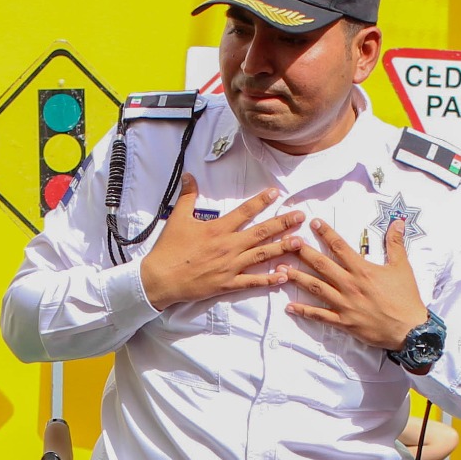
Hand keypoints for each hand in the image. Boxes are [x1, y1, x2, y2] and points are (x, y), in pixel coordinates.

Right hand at [138, 178, 302, 310]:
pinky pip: (252, 282)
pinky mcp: (227, 284)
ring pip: (261, 255)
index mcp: (218, 229)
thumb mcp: (177, 218)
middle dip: (283, 223)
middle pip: (261, 232)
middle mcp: (228, 246)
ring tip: (299, 242)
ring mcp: (230, 266)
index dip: (261, 201)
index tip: (276, 193)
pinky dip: (268, 280)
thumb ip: (187, 196)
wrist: (160, 279)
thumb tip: (189, 175)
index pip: (245, 211)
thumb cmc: (168, 249)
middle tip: (301, 216)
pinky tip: (283, 276)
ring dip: (282, 248)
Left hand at [281, 216, 428, 351]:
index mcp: (363, 270)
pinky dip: (304, 311)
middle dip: (302, 252)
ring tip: (280, 270)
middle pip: (321, 265)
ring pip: (316, 288)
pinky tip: (289, 306)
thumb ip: (396, 244)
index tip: (313, 223)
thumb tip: (397, 222)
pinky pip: (319, 315)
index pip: (340, 247)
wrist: (408, 330)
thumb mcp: (403, 268)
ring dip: (297, 278)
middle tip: (287, 242)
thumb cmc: (406, 298)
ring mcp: (344, 304)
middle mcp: (349, 285)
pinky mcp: (343, 322)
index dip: (326, 233)